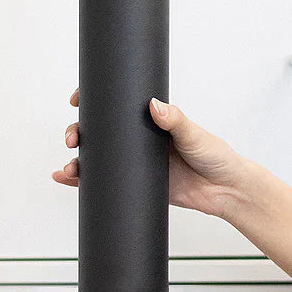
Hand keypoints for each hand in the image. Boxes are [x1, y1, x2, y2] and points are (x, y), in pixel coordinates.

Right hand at [52, 88, 250, 219]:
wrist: (225, 191)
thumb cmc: (215, 156)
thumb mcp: (194, 135)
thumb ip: (176, 120)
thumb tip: (154, 105)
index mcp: (148, 121)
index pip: (114, 106)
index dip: (91, 102)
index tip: (76, 100)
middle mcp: (136, 140)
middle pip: (97, 132)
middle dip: (77, 133)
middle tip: (73, 139)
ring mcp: (133, 163)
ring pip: (95, 158)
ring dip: (76, 160)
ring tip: (69, 168)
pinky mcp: (134, 185)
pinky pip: (103, 183)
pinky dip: (82, 182)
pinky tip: (66, 180)